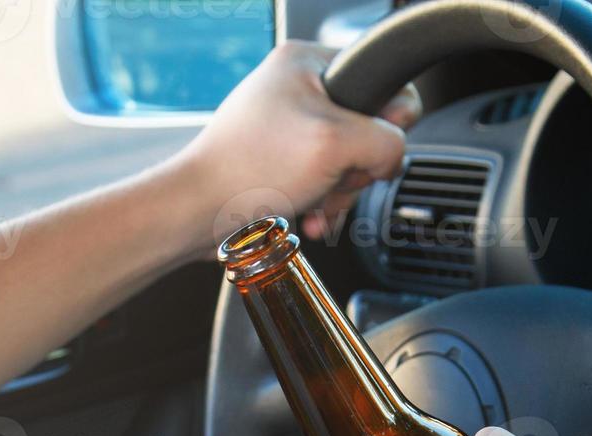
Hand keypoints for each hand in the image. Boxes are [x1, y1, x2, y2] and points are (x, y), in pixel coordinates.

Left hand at [178, 41, 420, 250]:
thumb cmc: (247, 170)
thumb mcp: (333, 144)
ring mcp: (288, 127)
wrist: (198, 212)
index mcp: (307, 63)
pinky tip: (310, 216)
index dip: (387, 122)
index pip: (381, 81)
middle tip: (332, 179)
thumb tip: (393, 155)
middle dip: (355, 168)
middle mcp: (297, 89)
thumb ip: (383, 141)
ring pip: (347, 161)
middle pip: (367, 128)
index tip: (366, 149)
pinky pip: (324, 180)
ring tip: (316, 202)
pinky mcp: (281, 161)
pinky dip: (323, 203)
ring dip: (339, 192)